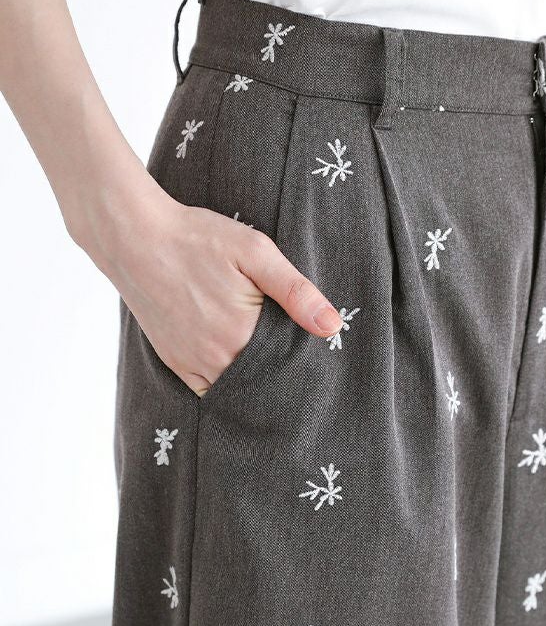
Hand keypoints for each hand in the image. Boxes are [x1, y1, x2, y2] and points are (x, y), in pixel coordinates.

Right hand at [81, 173, 342, 397]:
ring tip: (273, 367)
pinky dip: (227, 384)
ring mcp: (192, 363)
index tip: (319, 361)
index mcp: (243, 334)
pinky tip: (240, 369)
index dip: (304, 364)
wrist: (134, 237)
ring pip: (236, 388)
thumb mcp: (255, 252)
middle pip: (263, 381)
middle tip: (300, 365)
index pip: (288, 366)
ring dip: (255, 382)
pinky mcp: (174, 361)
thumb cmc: (198, 239)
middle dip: (282, 376)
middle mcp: (217, 358)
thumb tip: (332, 326)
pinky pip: (208, 388)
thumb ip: (296, 292)